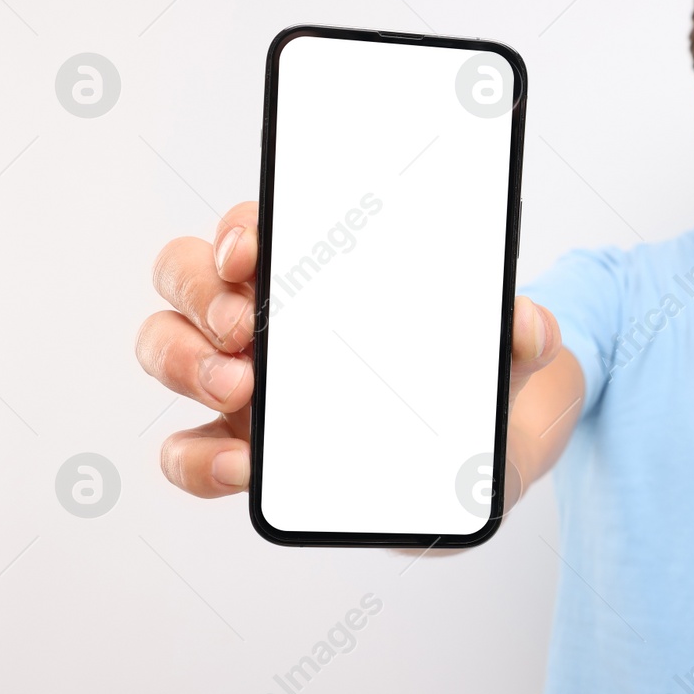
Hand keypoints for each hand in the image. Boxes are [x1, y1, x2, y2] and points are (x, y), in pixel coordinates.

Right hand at [134, 202, 560, 498]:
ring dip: (184, 363)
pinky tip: (242, 468)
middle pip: (186, 274)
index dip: (240, 229)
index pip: (255, 225)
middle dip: (202, 295)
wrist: (477, 467)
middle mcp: (263, 317)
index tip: (254, 250)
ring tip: (239, 392)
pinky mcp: (238, 452)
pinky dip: (197, 460)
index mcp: (318, 272)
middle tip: (249, 332)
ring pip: (165, 348)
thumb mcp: (511, 355)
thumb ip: (528, 333)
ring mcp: (241, 384)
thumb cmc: (473, 382)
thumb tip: (528, 324)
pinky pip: (186, 451)